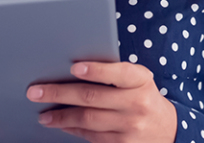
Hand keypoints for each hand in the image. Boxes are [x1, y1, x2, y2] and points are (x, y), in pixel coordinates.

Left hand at [27, 61, 175, 142]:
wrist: (167, 129)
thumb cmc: (144, 97)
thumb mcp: (139, 80)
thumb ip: (115, 73)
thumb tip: (74, 71)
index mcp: (141, 80)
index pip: (118, 72)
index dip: (95, 70)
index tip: (74, 68)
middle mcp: (137, 103)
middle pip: (92, 98)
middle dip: (59, 94)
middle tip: (36, 92)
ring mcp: (130, 127)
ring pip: (87, 120)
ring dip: (61, 116)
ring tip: (43, 114)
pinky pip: (91, 136)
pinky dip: (72, 129)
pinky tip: (61, 124)